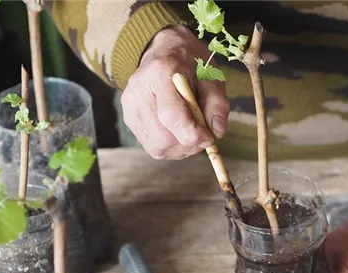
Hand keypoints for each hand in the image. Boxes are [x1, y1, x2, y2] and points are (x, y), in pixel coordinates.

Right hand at [120, 24, 229, 159]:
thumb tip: (217, 132)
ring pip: (157, 146)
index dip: (192, 133)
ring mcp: (130, 107)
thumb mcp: (211, 75)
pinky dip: (171, 145)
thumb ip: (217, 103)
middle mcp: (139, 90)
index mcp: (160, 72)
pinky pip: (152, 145)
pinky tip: (179, 130)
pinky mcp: (129, 118)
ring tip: (191, 129)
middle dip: (188, 143)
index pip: (170, 114)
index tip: (210, 137)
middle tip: (203, 134)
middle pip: (162, 137)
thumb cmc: (191, 63)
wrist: (164, 50)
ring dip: (180, 147)